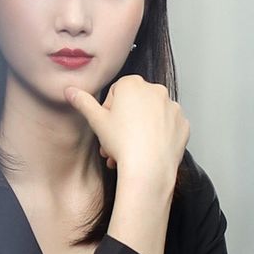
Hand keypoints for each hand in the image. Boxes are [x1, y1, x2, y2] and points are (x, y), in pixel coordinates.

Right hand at [65, 75, 188, 192]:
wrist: (148, 169)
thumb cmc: (123, 143)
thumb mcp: (96, 121)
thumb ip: (83, 102)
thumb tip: (70, 91)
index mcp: (133, 84)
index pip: (117, 92)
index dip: (109, 111)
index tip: (107, 126)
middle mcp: (156, 90)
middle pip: (135, 104)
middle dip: (124, 122)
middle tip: (115, 142)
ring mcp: (173, 107)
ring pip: (152, 117)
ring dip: (141, 129)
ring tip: (129, 151)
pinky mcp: (183, 124)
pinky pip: (168, 128)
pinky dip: (159, 136)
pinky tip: (149, 150)